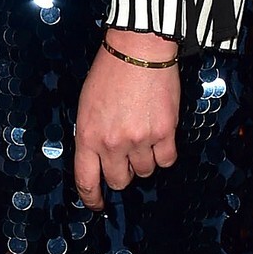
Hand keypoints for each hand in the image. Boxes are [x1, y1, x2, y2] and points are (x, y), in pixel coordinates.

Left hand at [73, 33, 180, 209]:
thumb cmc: (110, 72)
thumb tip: (99, 160)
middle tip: (126, 157)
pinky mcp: (164, 132)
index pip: (86, 181)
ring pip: (146, 171)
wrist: (138, 49)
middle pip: (119, 181)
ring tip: (143, 135)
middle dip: (123, 173)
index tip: (97, 204)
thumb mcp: (86, 105)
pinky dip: (164, 153)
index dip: (92, 198)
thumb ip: (91, 135)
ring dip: (145, 160)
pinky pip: (167, 160)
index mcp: (87, 136)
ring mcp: (139, 140)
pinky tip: (160, 136)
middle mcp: (112, 143)